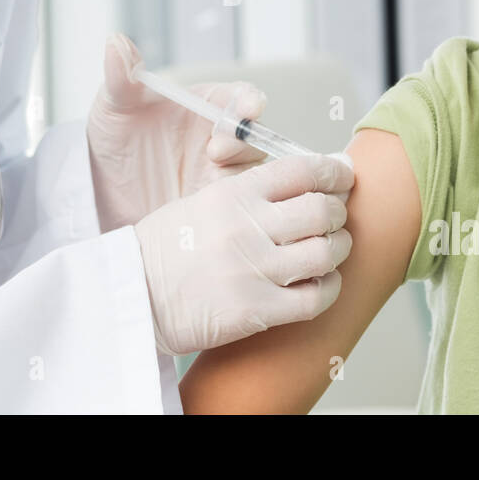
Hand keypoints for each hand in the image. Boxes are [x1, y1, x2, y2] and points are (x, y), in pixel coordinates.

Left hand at [88, 34, 268, 231]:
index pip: (240, 97)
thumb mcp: (114, 109)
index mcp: (207, 106)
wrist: (103, 194)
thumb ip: (121, 79)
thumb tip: (116, 42)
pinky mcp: (219, 210)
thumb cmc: (115, 142)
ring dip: (244, 177)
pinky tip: (212, 212)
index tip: (247, 108)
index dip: (249, 101)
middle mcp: (223, 139)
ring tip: (210, 183)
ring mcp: (223, 175)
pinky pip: (242, 210)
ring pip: (255, 175)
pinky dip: (238, 209)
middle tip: (216, 150)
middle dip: (244, 142)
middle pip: (256, 138)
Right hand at [134, 151, 355, 356]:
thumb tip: (308, 178)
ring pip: (326, 253)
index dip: (333, 171)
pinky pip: (315, 298)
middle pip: (321, 210)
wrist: (134, 297)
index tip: (343, 175)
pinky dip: (328, 289)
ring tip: (330, 250)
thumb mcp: (202, 201)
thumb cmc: (169, 249)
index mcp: (232, 193)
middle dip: (337, 213)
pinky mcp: (257, 309)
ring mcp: (252, 269)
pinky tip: (320, 284)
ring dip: (337, 250)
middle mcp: (245, 226)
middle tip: (335, 217)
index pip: (302, 169)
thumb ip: (251, 190)